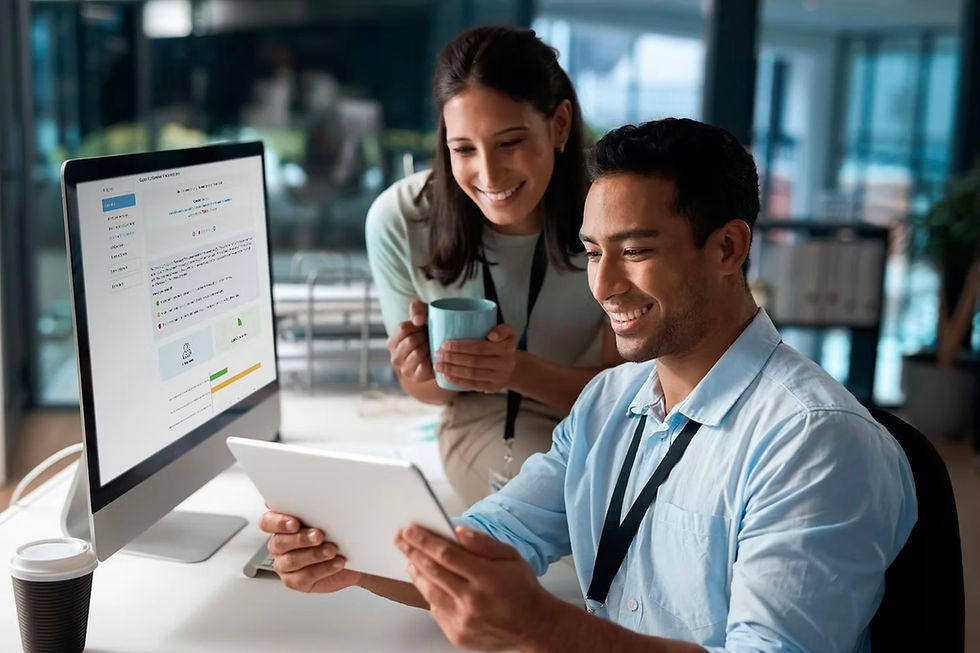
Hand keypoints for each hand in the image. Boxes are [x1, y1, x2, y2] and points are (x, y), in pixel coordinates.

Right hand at [259, 510, 360, 592]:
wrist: (352, 557)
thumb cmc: (335, 534)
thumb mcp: (326, 518)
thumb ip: (314, 509)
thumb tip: (316, 497)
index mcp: (281, 525)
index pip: (268, 522)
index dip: (278, 522)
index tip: (294, 523)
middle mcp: (280, 545)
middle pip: (279, 542)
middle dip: (300, 539)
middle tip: (319, 535)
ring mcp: (286, 564)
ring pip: (292, 560)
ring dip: (314, 554)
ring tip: (331, 550)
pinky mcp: (296, 580)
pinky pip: (304, 577)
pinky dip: (322, 569)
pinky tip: (336, 562)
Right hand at [388, 301, 433, 382]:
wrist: (440, 353)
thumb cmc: (428, 331)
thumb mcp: (423, 314)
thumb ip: (417, 309)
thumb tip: (417, 321)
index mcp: (392, 342)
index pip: (403, 328)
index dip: (417, 326)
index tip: (423, 327)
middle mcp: (395, 357)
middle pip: (410, 341)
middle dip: (424, 337)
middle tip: (430, 338)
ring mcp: (404, 368)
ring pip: (417, 353)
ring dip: (429, 347)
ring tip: (432, 346)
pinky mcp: (416, 377)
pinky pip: (425, 365)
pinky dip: (432, 359)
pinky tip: (434, 356)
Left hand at [395, 525, 555, 650]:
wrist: (535, 626)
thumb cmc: (523, 589)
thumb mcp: (512, 556)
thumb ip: (484, 543)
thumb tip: (458, 531)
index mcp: (487, 578)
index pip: (447, 554)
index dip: (424, 540)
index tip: (410, 530)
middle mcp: (473, 601)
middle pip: (433, 572)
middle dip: (413, 552)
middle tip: (400, 540)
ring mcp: (464, 621)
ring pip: (430, 593)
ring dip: (416, 574)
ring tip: (409, 560)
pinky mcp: (458, 635)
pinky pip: (436, 611)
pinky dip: (429, 595)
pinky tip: (428, 583)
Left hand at [433, 324, 517, 392]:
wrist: (515, 368)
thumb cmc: (505, 345)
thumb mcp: (509, 333)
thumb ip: (501, 330)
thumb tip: (491, 335)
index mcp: (506, 348)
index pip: (480, 347)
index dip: (461, 346)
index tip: (445, 344)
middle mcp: (504, 364)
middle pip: (473, 361)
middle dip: (452, 358)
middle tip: (438, 354)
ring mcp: (498, 378)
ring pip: (471, 374)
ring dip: (452, 370)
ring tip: (438, 365)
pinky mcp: (492, 387)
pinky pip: (472, 385)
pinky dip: (457, 381)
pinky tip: (446, 376)